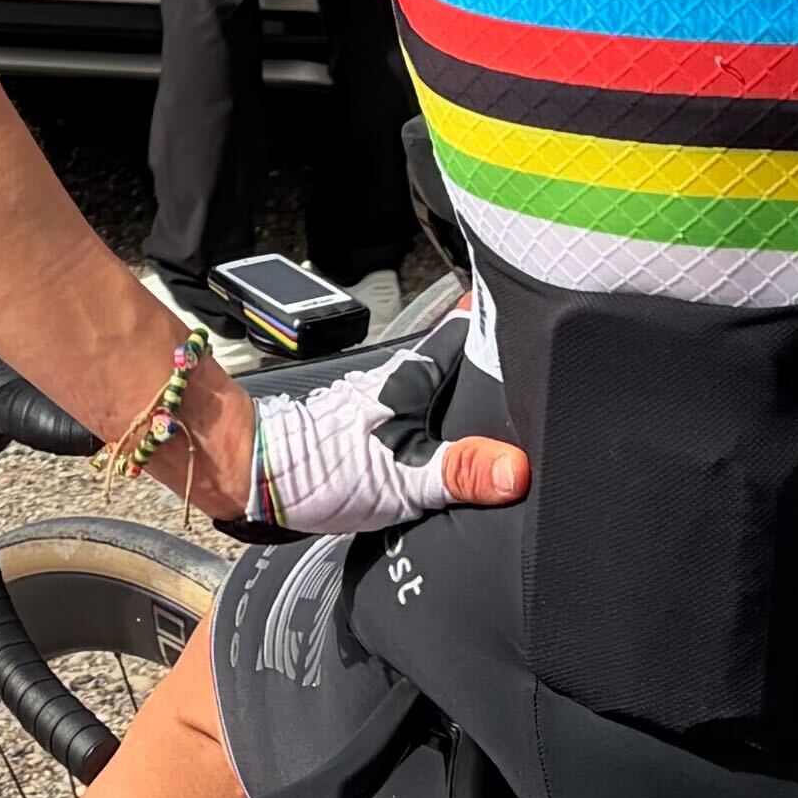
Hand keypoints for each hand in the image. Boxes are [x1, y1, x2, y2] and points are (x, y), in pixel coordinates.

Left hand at [242, 343, 532, 535]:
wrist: (255, 477)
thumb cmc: (317, 469)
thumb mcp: (402, 479)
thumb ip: (462, 471)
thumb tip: (516, 469)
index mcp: (415, 376)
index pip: (470, 328)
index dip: (506, 320)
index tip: (541, 317)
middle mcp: (399, 378)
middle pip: (462, 361)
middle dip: (497, 370)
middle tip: (537, 384)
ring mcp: (382, 399)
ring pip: (439, 389)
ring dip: (465, 400)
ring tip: (505, 420)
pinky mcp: (369, 424)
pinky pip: (418, 414)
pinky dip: (439, 424)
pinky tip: (452, 450)